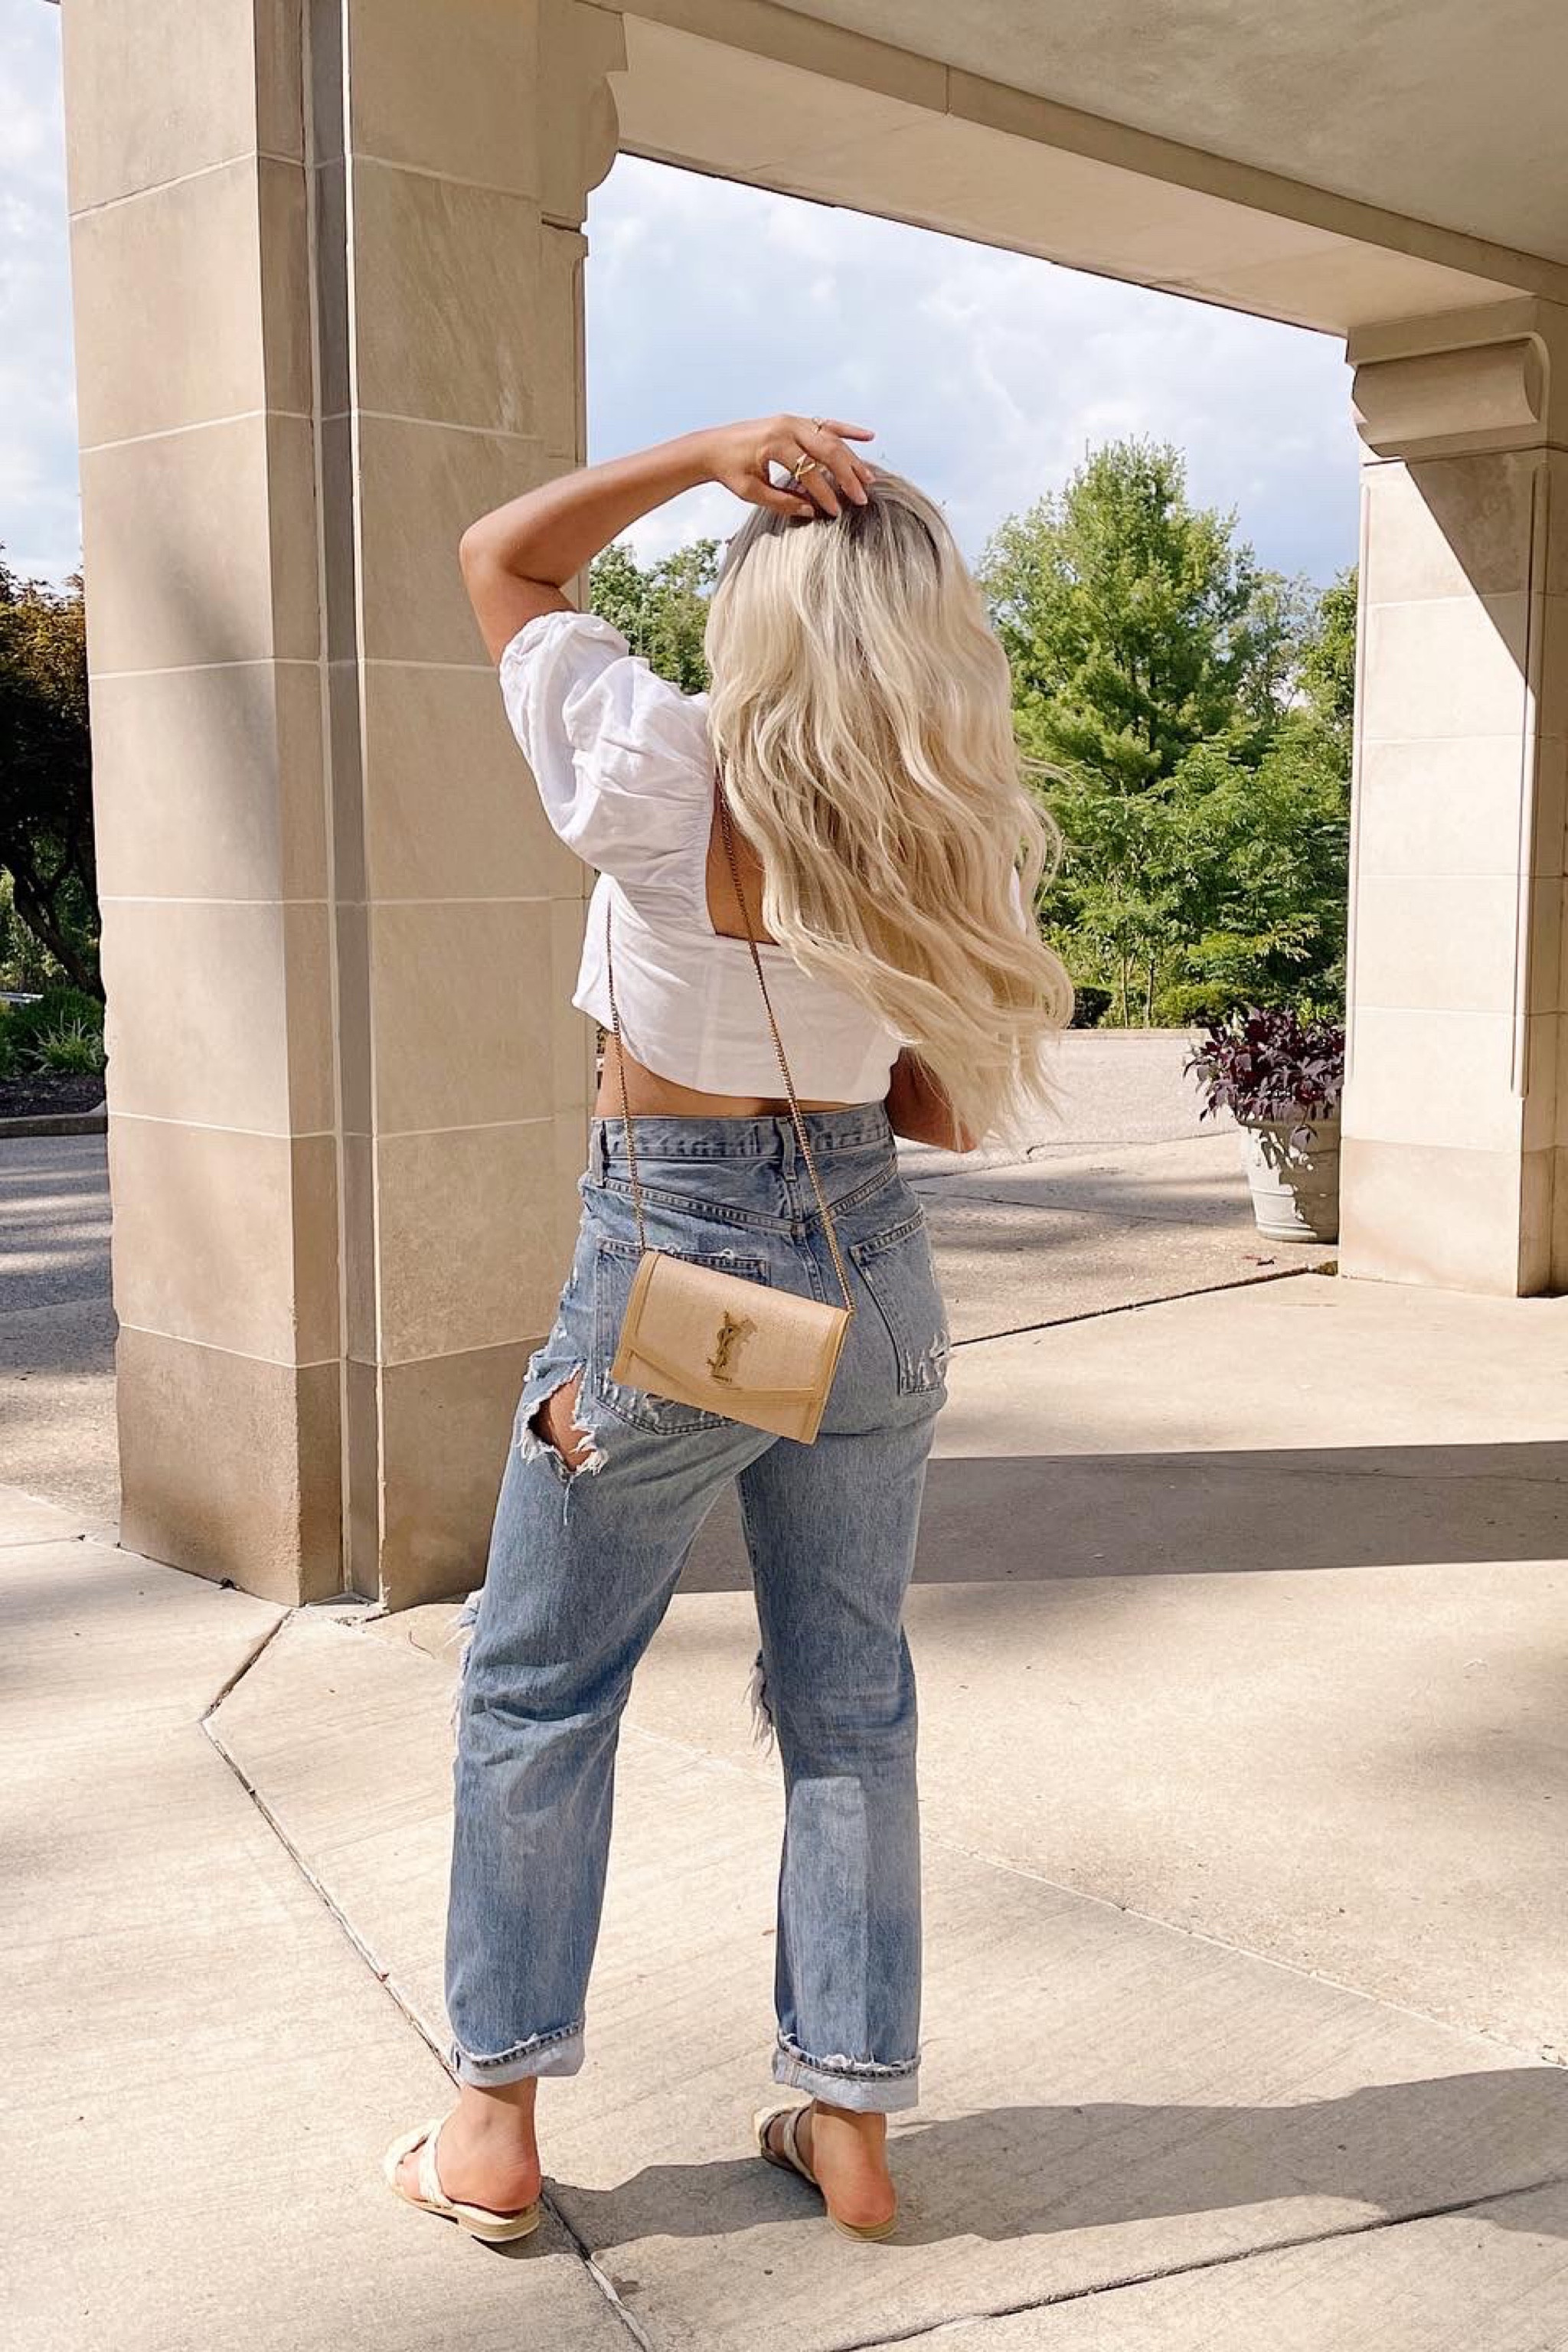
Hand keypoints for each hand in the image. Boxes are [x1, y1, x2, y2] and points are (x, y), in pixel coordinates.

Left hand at [702, 414, 875, 518]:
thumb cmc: (729, 470)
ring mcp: (792, 420)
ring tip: (868, 478)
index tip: (835, 513)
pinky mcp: (795, 421)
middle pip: (827, 450)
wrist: (712, 446)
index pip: (808, 471)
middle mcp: (786, 426)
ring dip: (852, 458)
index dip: (823, 494)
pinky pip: (826, 424)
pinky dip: (847, 430)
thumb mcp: (751, 492)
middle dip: (847, 476)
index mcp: (774, 443)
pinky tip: (868, 436)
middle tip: (861, 498)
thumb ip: (782, 502)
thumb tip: (812, 511)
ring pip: (831, 437)